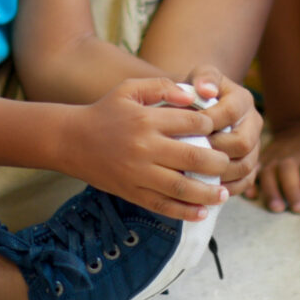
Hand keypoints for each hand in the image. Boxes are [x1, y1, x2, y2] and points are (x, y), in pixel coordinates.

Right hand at [61, 78, 222, 222]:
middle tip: (228, 163)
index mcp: (147, 119)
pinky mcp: (131, 192)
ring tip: (224, 194)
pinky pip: (162, 206)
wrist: (71, 140)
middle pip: (192, 158)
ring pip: (180, 188)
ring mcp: (138, 173)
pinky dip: (184, 212)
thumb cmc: (105, 111)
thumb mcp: (130, 88)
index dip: (211, 127)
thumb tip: (192, 97)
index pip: (191, 124)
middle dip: (217, 162)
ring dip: (207, 193)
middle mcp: (145, 148)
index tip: (219, 130)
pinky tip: (201, 212)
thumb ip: (162, 87)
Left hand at [185, 69, 262, 198]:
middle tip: (190, 156)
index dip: (208, 123)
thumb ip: (203, 78)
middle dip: (215, 151)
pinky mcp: (252, 165)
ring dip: (220, 173)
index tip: (185, 129)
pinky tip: (206, 189)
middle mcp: (254, 122)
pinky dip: (227, 188)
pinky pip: (245, 182)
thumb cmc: (197, 91)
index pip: (230, 113)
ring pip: (245, 166)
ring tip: (196, 175)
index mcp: (243, 99)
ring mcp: (255, 146)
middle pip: (242, 143)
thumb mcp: (200, 76)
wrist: (203, 107)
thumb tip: (206, 90)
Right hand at [248, 118, 299, 213]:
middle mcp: (292, 156)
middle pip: (289, 172)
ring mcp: (274, 157)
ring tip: (276, 208)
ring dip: (271, 190)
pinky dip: (250, 181)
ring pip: (268, 172)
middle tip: (298, 209)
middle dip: (293, 191)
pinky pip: (253, 168)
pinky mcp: (262, 159)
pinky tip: (250, 195)